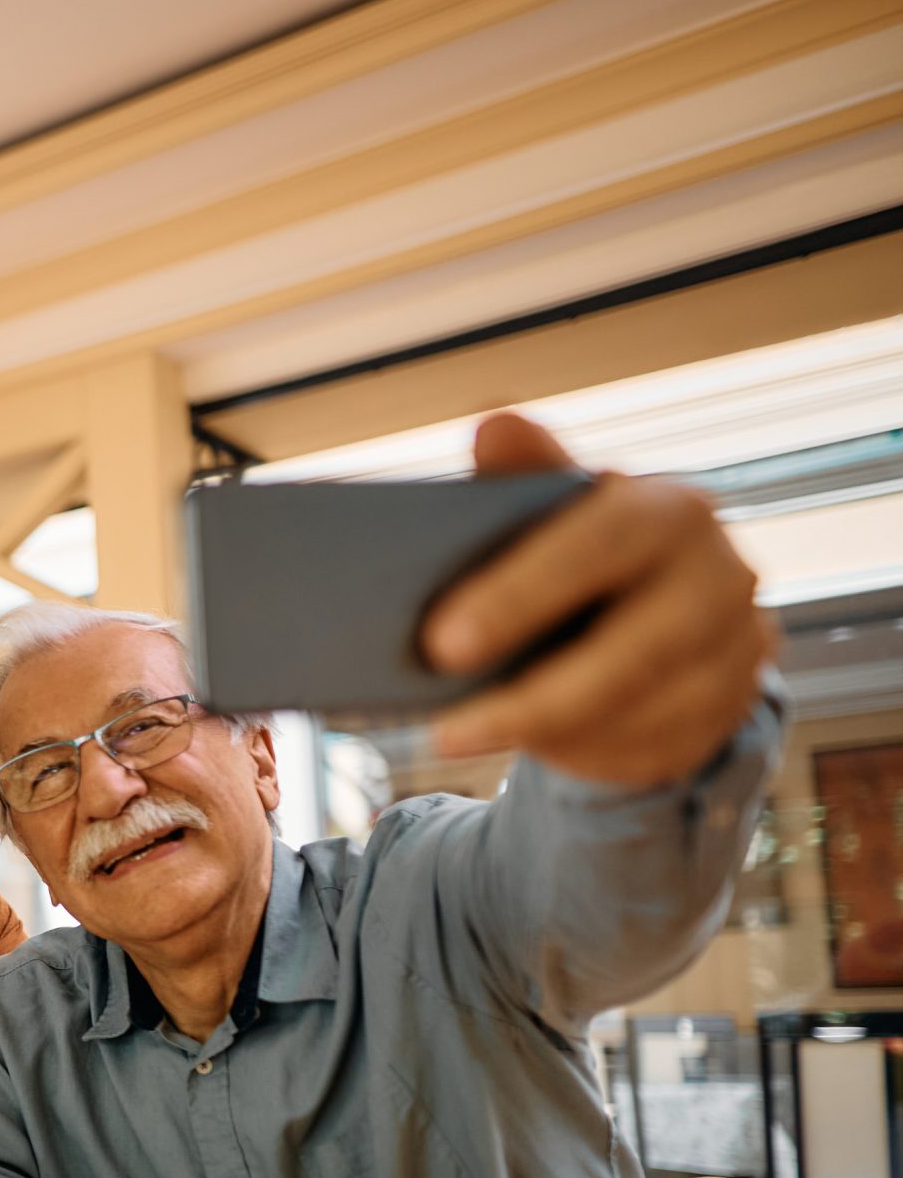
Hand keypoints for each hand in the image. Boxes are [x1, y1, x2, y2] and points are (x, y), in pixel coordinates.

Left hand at [422, 413, 772, 786]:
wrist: (659, 607)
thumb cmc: (582, 551)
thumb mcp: (553, 511)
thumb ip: (524, 475)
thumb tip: (495, 423)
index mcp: (670, 510)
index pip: (603, 544)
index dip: (522, 595)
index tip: (439, 644)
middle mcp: (722, 576)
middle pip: (634, 651)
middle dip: (533, 697)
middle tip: (443, 730)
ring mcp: (738, 646)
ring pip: (641, 712)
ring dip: (546, 735)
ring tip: (462, 738)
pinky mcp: (731, 706)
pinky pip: (654, 749)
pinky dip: (582, 755)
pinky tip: (525, 750)